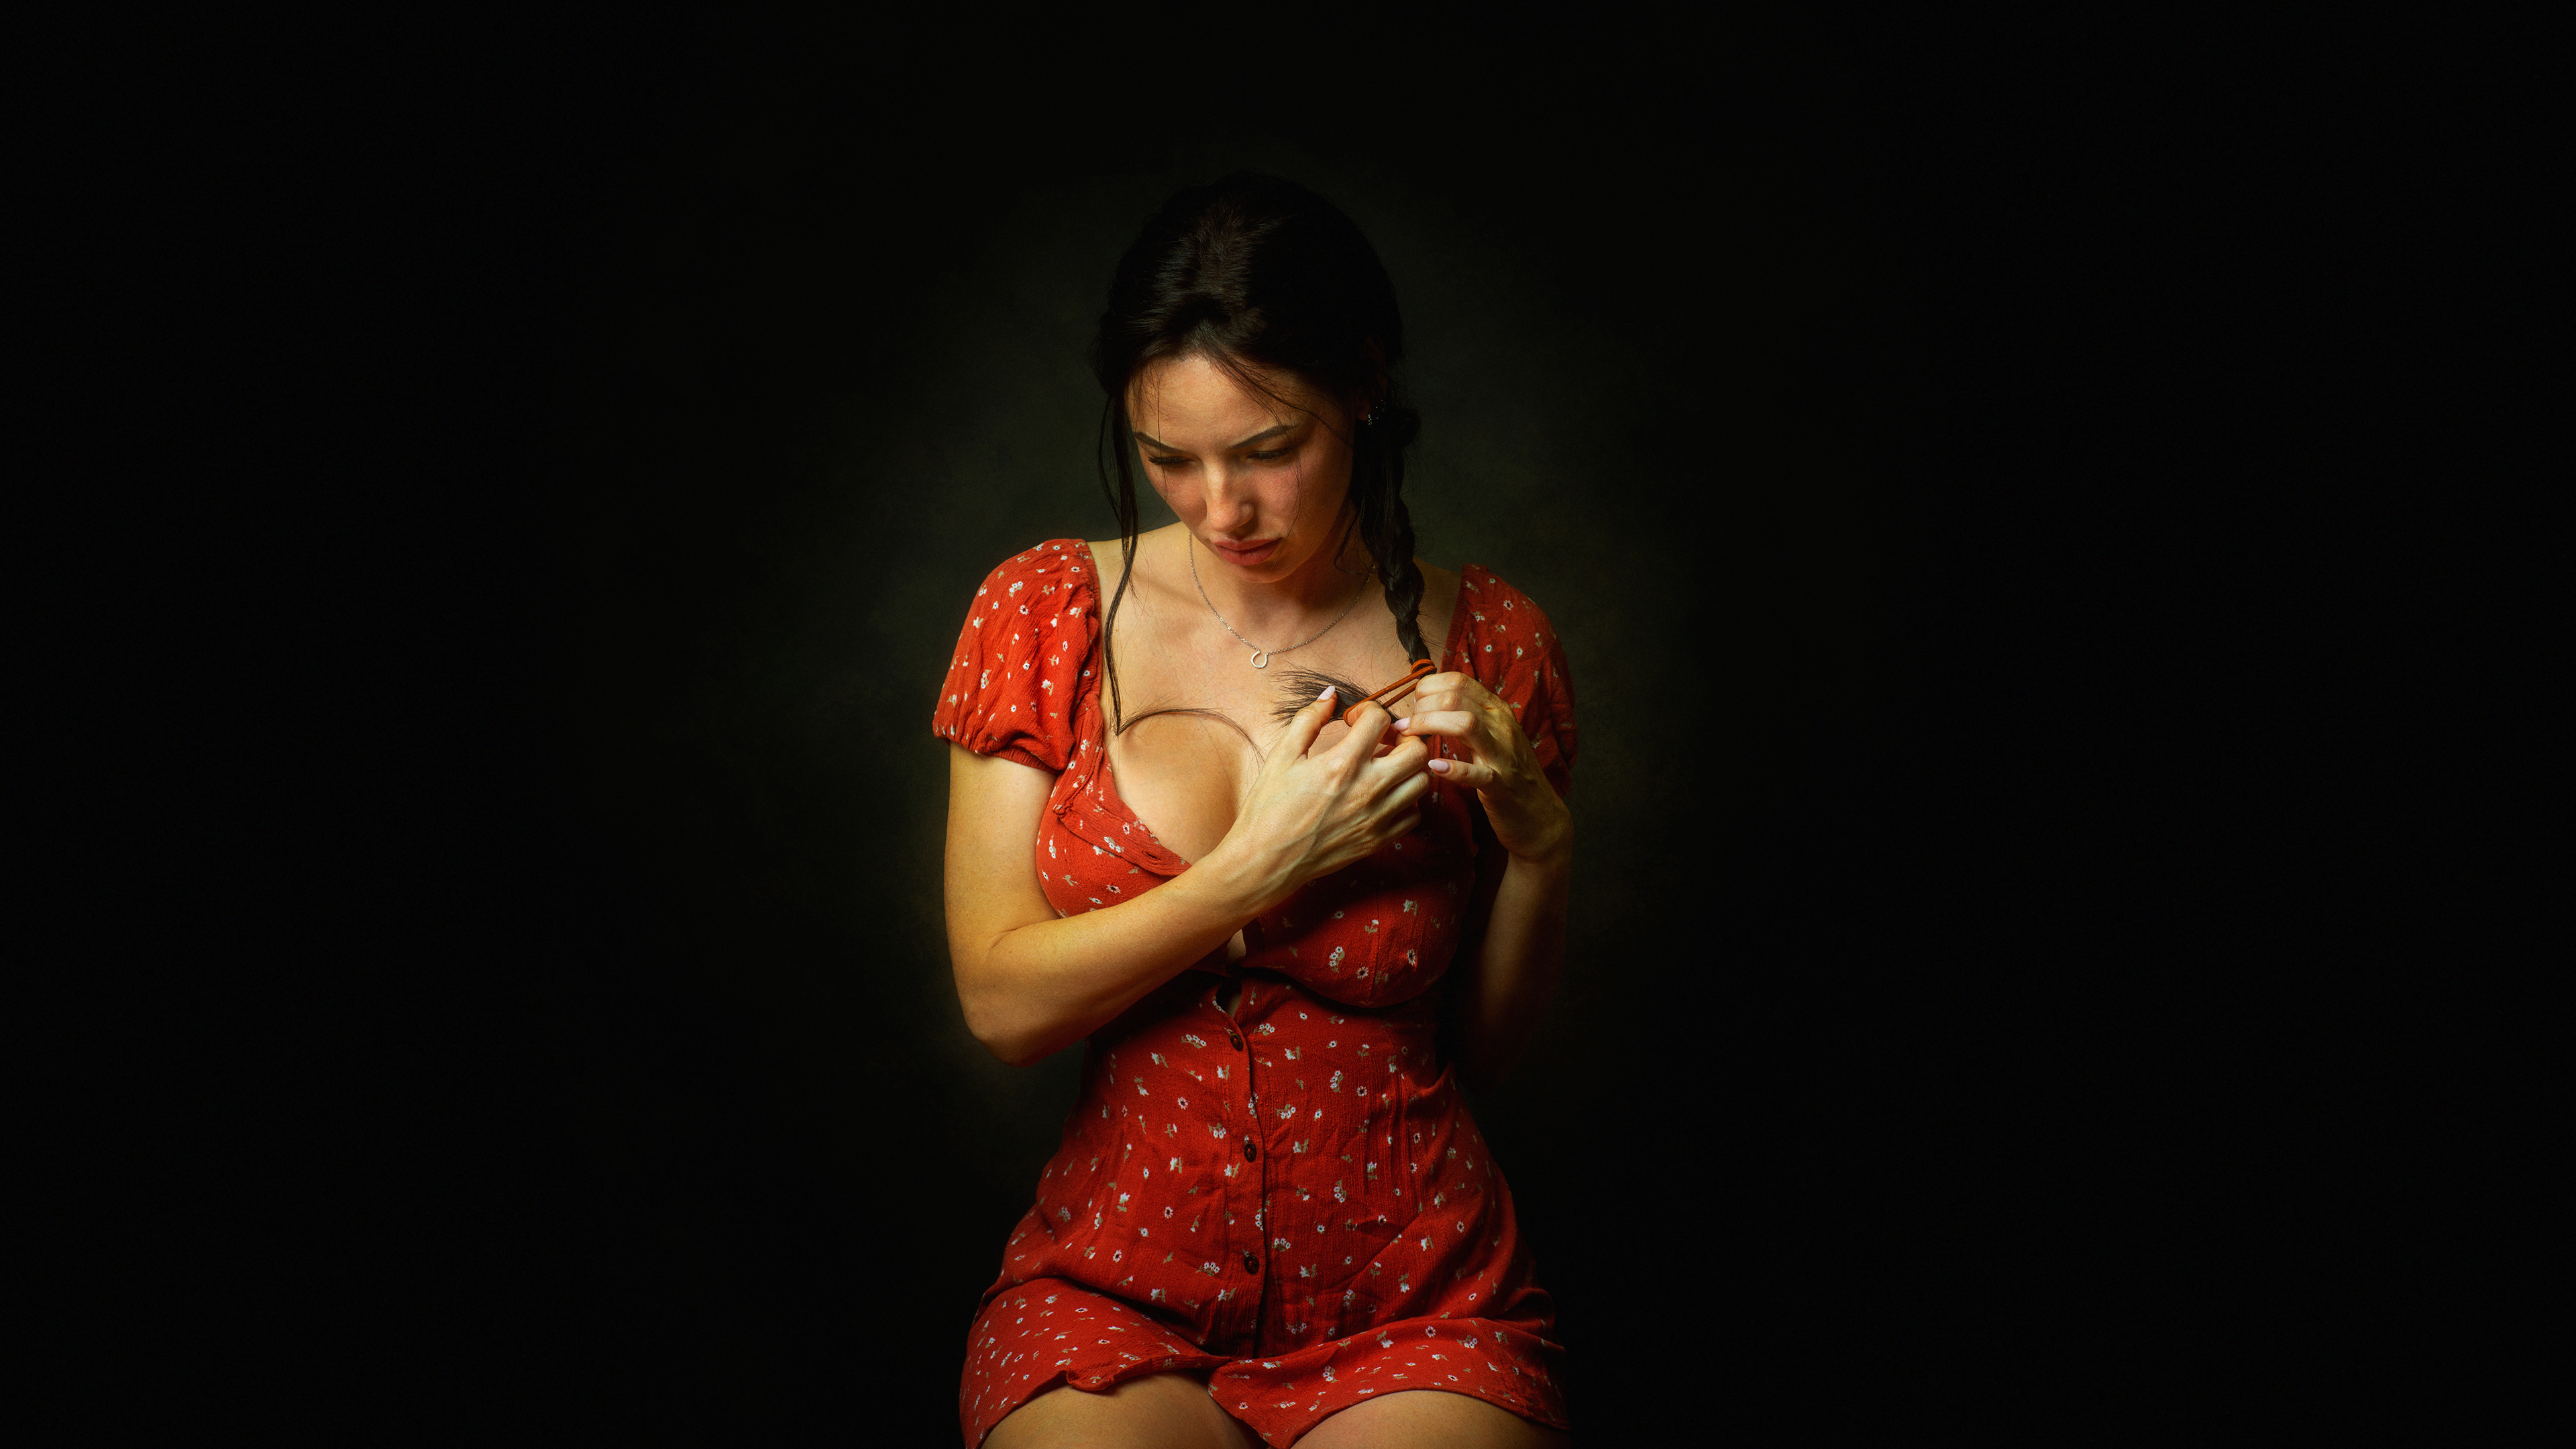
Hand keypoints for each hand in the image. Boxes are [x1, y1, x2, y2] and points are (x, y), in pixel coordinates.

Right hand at [1210, 686, 1434, 910]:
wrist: (1265, 861)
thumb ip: (1308, 721)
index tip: (1353, 721)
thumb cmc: (1267, 808)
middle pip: (1417, 750)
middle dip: (1403, 737)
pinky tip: (1384, 796)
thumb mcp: (1281, 757)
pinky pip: (1413, 815)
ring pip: (1421, 782)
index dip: (1368, 711)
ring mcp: (1377, 818)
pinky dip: (1406, 801)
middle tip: (1382, 740)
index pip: (1380, 720)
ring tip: (1385, 766)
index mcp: (1341, 764)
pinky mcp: (1378, 840)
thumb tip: (1330, 696)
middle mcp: (1367, 790)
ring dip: (1408, 768)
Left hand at [1395, 673, 1571, 864]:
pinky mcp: (1501, 785)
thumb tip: (1428, 703)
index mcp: (1496, 710)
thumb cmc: (1505, 773)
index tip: (1413, 707)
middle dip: (1422, 707)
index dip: (1427, 689)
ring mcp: (1503, 754)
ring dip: (1430, 725)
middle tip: (1405, 726)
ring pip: (1466, 723)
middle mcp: (1501, 725)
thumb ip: (1466, 716)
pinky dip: (1453, 769)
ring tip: (1411, 737)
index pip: (1458, 681)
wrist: (1539, 814)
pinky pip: (1477, 773)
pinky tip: (1434, 767)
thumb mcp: (1490, 735)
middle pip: (1455, 697)